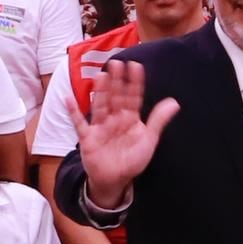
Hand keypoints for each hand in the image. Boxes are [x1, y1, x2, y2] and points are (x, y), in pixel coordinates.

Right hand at [76, 59, 178, 206]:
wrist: (115, 180)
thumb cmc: (132, 160)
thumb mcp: (148, 140)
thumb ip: (158, 121)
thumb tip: (174, 102)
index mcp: (130, 118)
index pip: (133, 96)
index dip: (135, 82)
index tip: (136, 66)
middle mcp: (114, 118)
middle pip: (115, 96)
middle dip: (117, 81)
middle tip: (117, 62)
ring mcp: (100, 126)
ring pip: (100, 105)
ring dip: (100, 91)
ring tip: (102, 75)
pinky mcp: (88, 137)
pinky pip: (79, 123)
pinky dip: (73, 111)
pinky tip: (68, 98)